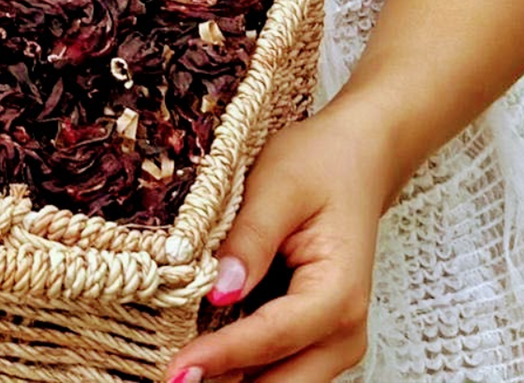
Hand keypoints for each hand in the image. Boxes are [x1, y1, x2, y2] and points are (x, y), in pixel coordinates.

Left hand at [160, 106, 403, 382]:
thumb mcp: (277, 187)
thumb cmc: (318, 167)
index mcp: (339, 293)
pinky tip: (199, 354)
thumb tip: (220, 292)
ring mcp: (333, 342)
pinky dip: (241, 369)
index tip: (175, 371)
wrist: (355, 162)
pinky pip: (277, 370)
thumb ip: (249, 240)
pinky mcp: (315, 340)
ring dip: (231, 379)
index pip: (272, 337)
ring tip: (177, 365)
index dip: (221, 357)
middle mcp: (344, 331)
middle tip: (169, 375)